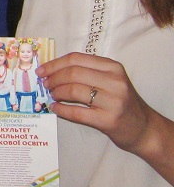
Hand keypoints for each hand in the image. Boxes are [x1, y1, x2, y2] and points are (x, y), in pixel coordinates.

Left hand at [38, 52, 154, 154]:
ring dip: (56, 93)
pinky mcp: (108, 120)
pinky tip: (55, 108)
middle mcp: (115, 82)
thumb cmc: (120, 102)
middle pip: (73, 73)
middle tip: (45, 85)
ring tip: (52, 95)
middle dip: (53, 78)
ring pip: (74, 91)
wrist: (144, 128)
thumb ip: (87, 72)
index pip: (76, 59)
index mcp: (113, 67)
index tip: (42, 70)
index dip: (55, 64)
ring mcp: (113, 101)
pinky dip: (61, 109)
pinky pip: (77, 112)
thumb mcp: (110, 80)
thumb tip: (52, 70)